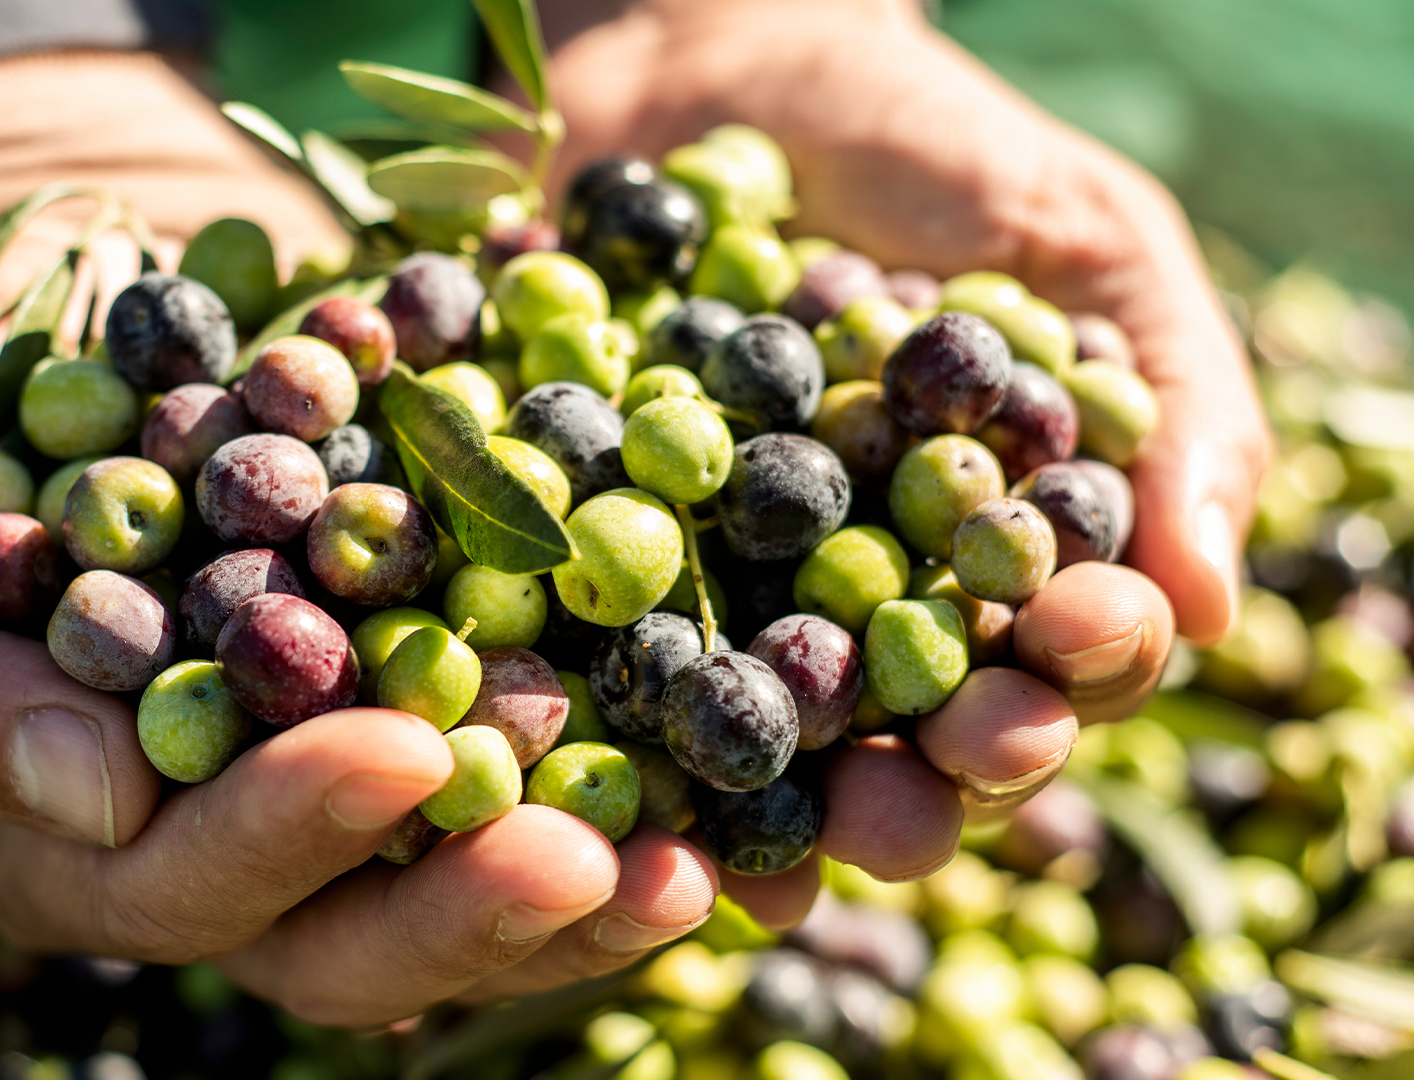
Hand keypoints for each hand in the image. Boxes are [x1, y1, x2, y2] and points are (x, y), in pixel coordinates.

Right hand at [0, 50, 718, 1027]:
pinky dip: (641, 785)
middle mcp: (214, 842)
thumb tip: (98, 804)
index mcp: (71, 830)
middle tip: (592, 859)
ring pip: (459, 891)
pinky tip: (737, 791)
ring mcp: (336, 785)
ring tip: (696, 863)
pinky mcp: (440, 704)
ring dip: (581, 889)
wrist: (89, 286)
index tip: (395, 753)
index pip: (177, 884)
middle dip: (464, 908)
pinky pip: (545, 779)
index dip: (283, 839)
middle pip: (344, 939)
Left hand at [529, 0, 1268, 906]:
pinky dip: (567, 708)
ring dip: (743, 812)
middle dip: (909, 792)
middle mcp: (848, 610)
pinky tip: (566, 759)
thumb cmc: (924, 150)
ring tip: (746, 860)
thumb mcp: (1079, 241)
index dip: (1062, 685)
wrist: (712, 58)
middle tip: (900, 809)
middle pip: (892, 746)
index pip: (1043, 667)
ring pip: (734, 744)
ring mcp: (705, 595)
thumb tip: (1208, 604)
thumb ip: (1164, 404)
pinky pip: (568, 654)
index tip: (1059, 663)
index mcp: (981, 567)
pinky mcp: (569, 556)